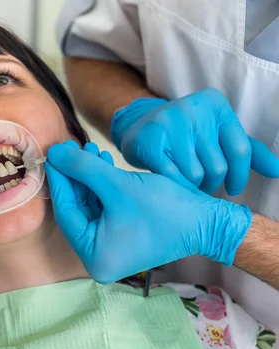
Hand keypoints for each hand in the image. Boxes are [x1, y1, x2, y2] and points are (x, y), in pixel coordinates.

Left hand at [46, 142, 252, 283]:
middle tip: (70, 148)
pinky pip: (103, 210)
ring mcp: (110, 250)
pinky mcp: (122, 239)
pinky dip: (102, 188)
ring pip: (89, 207)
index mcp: (93, 257)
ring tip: (91, 150)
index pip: (66, 212)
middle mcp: (98, 259)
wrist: (208, 222)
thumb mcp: (118, 185)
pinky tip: (102, 163)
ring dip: (89, 178)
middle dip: (75, 176)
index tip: (54, 153)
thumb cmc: (166, 208)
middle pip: (76, 209)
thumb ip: (83, 168)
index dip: (60, 180)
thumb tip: (53, 153)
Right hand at [111, 88, 278, 195]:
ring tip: (184, 181)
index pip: (241, 150)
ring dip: (191, 186)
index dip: (239, 176)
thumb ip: (248, 151)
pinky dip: (175, 186)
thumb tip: (278, 170)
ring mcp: (170, 123)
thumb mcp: (217, 135)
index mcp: (216, 105)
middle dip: (212, 183)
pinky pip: (173, 177)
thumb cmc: (185, 135)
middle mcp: (194, 109)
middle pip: (217, 167)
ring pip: (195, 175)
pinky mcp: (150, 140)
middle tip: (201, 184)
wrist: (138, 127)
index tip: (233, 189)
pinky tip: (171, 183)